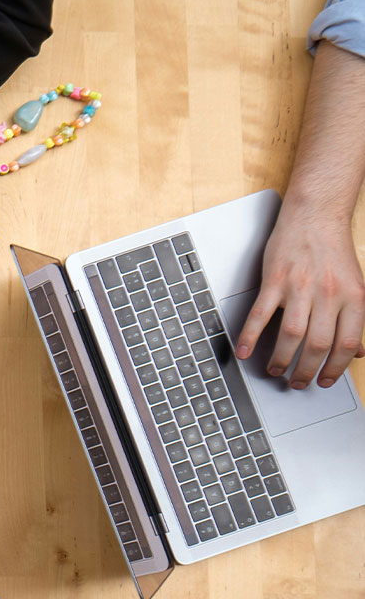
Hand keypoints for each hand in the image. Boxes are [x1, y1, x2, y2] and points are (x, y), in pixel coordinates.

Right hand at [235, 203, 364, 388]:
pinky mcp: (275, 281)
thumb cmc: (332, 250)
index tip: (325, 380)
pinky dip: (250, 336)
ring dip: (281, 359)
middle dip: (306, 371)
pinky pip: (261, 315)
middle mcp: (328, 294)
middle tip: (297, 382)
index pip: (347, 343)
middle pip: (318, 344)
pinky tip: (244, 350)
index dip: (335, 368)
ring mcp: (300, 288)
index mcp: (353, 297)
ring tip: (275, 370)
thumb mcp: (355, 285)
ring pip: (291, 336)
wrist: (316, 215)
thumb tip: (358, 350)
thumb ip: (355, 319)